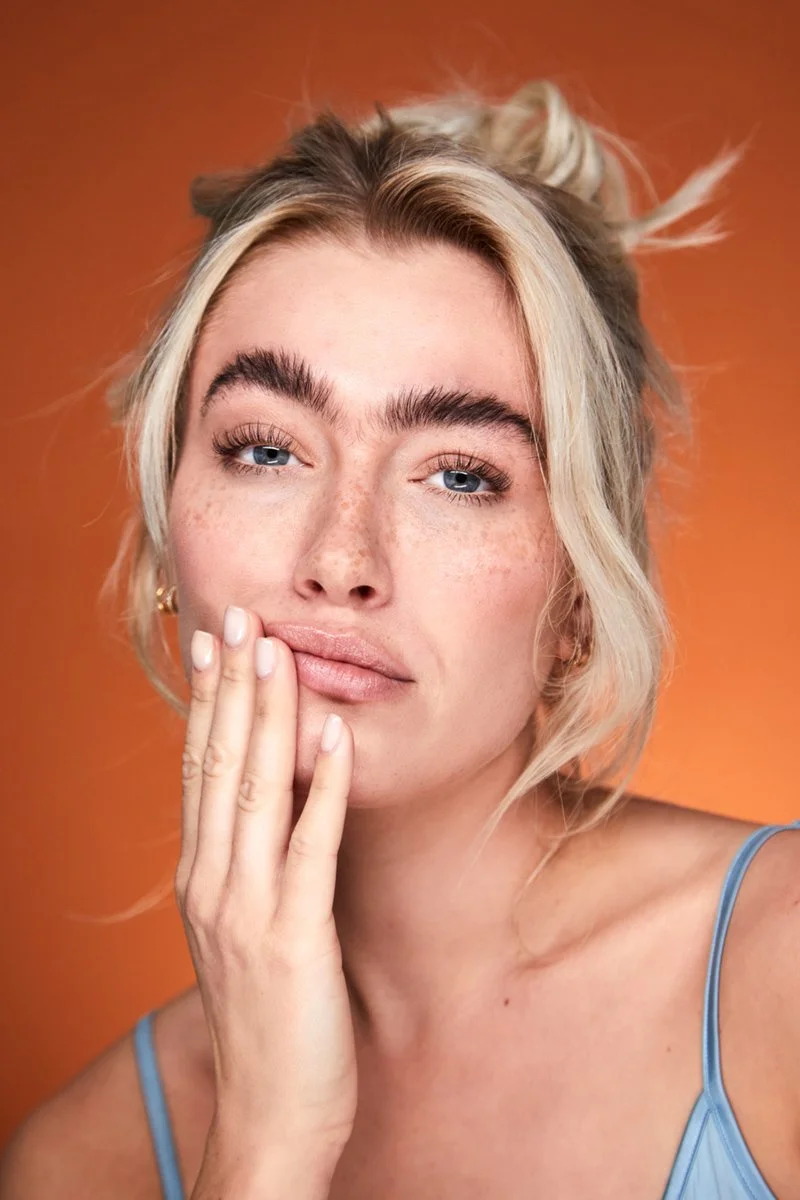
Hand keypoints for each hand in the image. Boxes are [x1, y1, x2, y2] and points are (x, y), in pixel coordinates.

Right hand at [175, 604, 357, 1161]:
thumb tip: (271, 811)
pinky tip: (333, 736)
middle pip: (217, 764)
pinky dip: (321, 788)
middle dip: (230, 686)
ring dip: (267, 714)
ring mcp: (247, 910)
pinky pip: (310, 847)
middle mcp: (213, 884)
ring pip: (253, 790)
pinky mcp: (293, 938)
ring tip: (277, 649)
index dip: (206, 702)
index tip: (212, 643)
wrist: (268, 1118)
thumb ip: (248, 870)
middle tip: (238, 616)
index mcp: (201, 879)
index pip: (197, 770)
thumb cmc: (266, 1023)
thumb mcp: (242, 933)